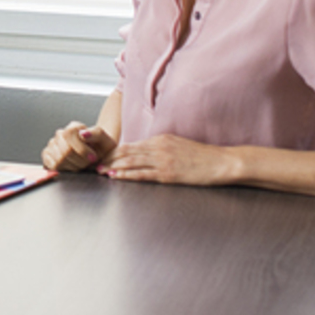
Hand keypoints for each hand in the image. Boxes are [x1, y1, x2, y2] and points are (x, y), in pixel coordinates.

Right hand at [42, 120, 116, 173]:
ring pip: (60, 159)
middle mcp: (61, 133)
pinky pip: (53, 164)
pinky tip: (72, 166)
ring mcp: (52, 144)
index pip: (70, 136)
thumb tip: (83, 134)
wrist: (97, 156)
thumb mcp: (106, 140)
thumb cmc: (101, 149)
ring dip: (74, 166)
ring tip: (81, 164)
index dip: (83, 150)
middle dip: (80, 161)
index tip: (93, 158)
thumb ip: (96, 133)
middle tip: (88, 163)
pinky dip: (65, 169)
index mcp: (74, 127)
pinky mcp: (47, 154)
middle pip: (66, 151)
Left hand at [101, 134, 234, 186]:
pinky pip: (142, 174)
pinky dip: (126, 175)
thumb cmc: (202, 156)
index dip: (114, 151)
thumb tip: (145, 153)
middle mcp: (158, 147)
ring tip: (99, 170)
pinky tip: (116, 176)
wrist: (220, 162)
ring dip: (112, 166)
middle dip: (108, 158)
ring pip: (130, 162)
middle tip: (93, 163)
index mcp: (160, 139)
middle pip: (126, 152)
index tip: (102, 155)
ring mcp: (162, 160)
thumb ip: (161, 147)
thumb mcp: (178, 145)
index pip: (131, 145)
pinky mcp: (168, 173)